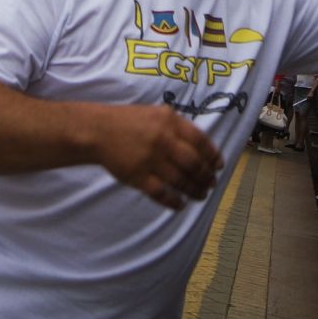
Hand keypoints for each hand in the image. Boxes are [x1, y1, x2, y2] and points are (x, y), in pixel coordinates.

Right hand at [93, 104, 224, 209]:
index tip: (219, 166)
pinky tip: (180, 205)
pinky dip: (174, 201)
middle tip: (211, 183)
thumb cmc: (129, 121)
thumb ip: (178, 126)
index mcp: (170, 121)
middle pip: (194, 163)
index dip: (212, 156)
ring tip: (201, 195)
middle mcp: (163, 139)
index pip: (200, 141)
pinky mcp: (138, 177)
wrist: (98, 130)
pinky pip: (162, 193)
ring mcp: (151, 159)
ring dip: (194, 190)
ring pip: (181, 180)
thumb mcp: (157, 113)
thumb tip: (202, 147)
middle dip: (206, 176)